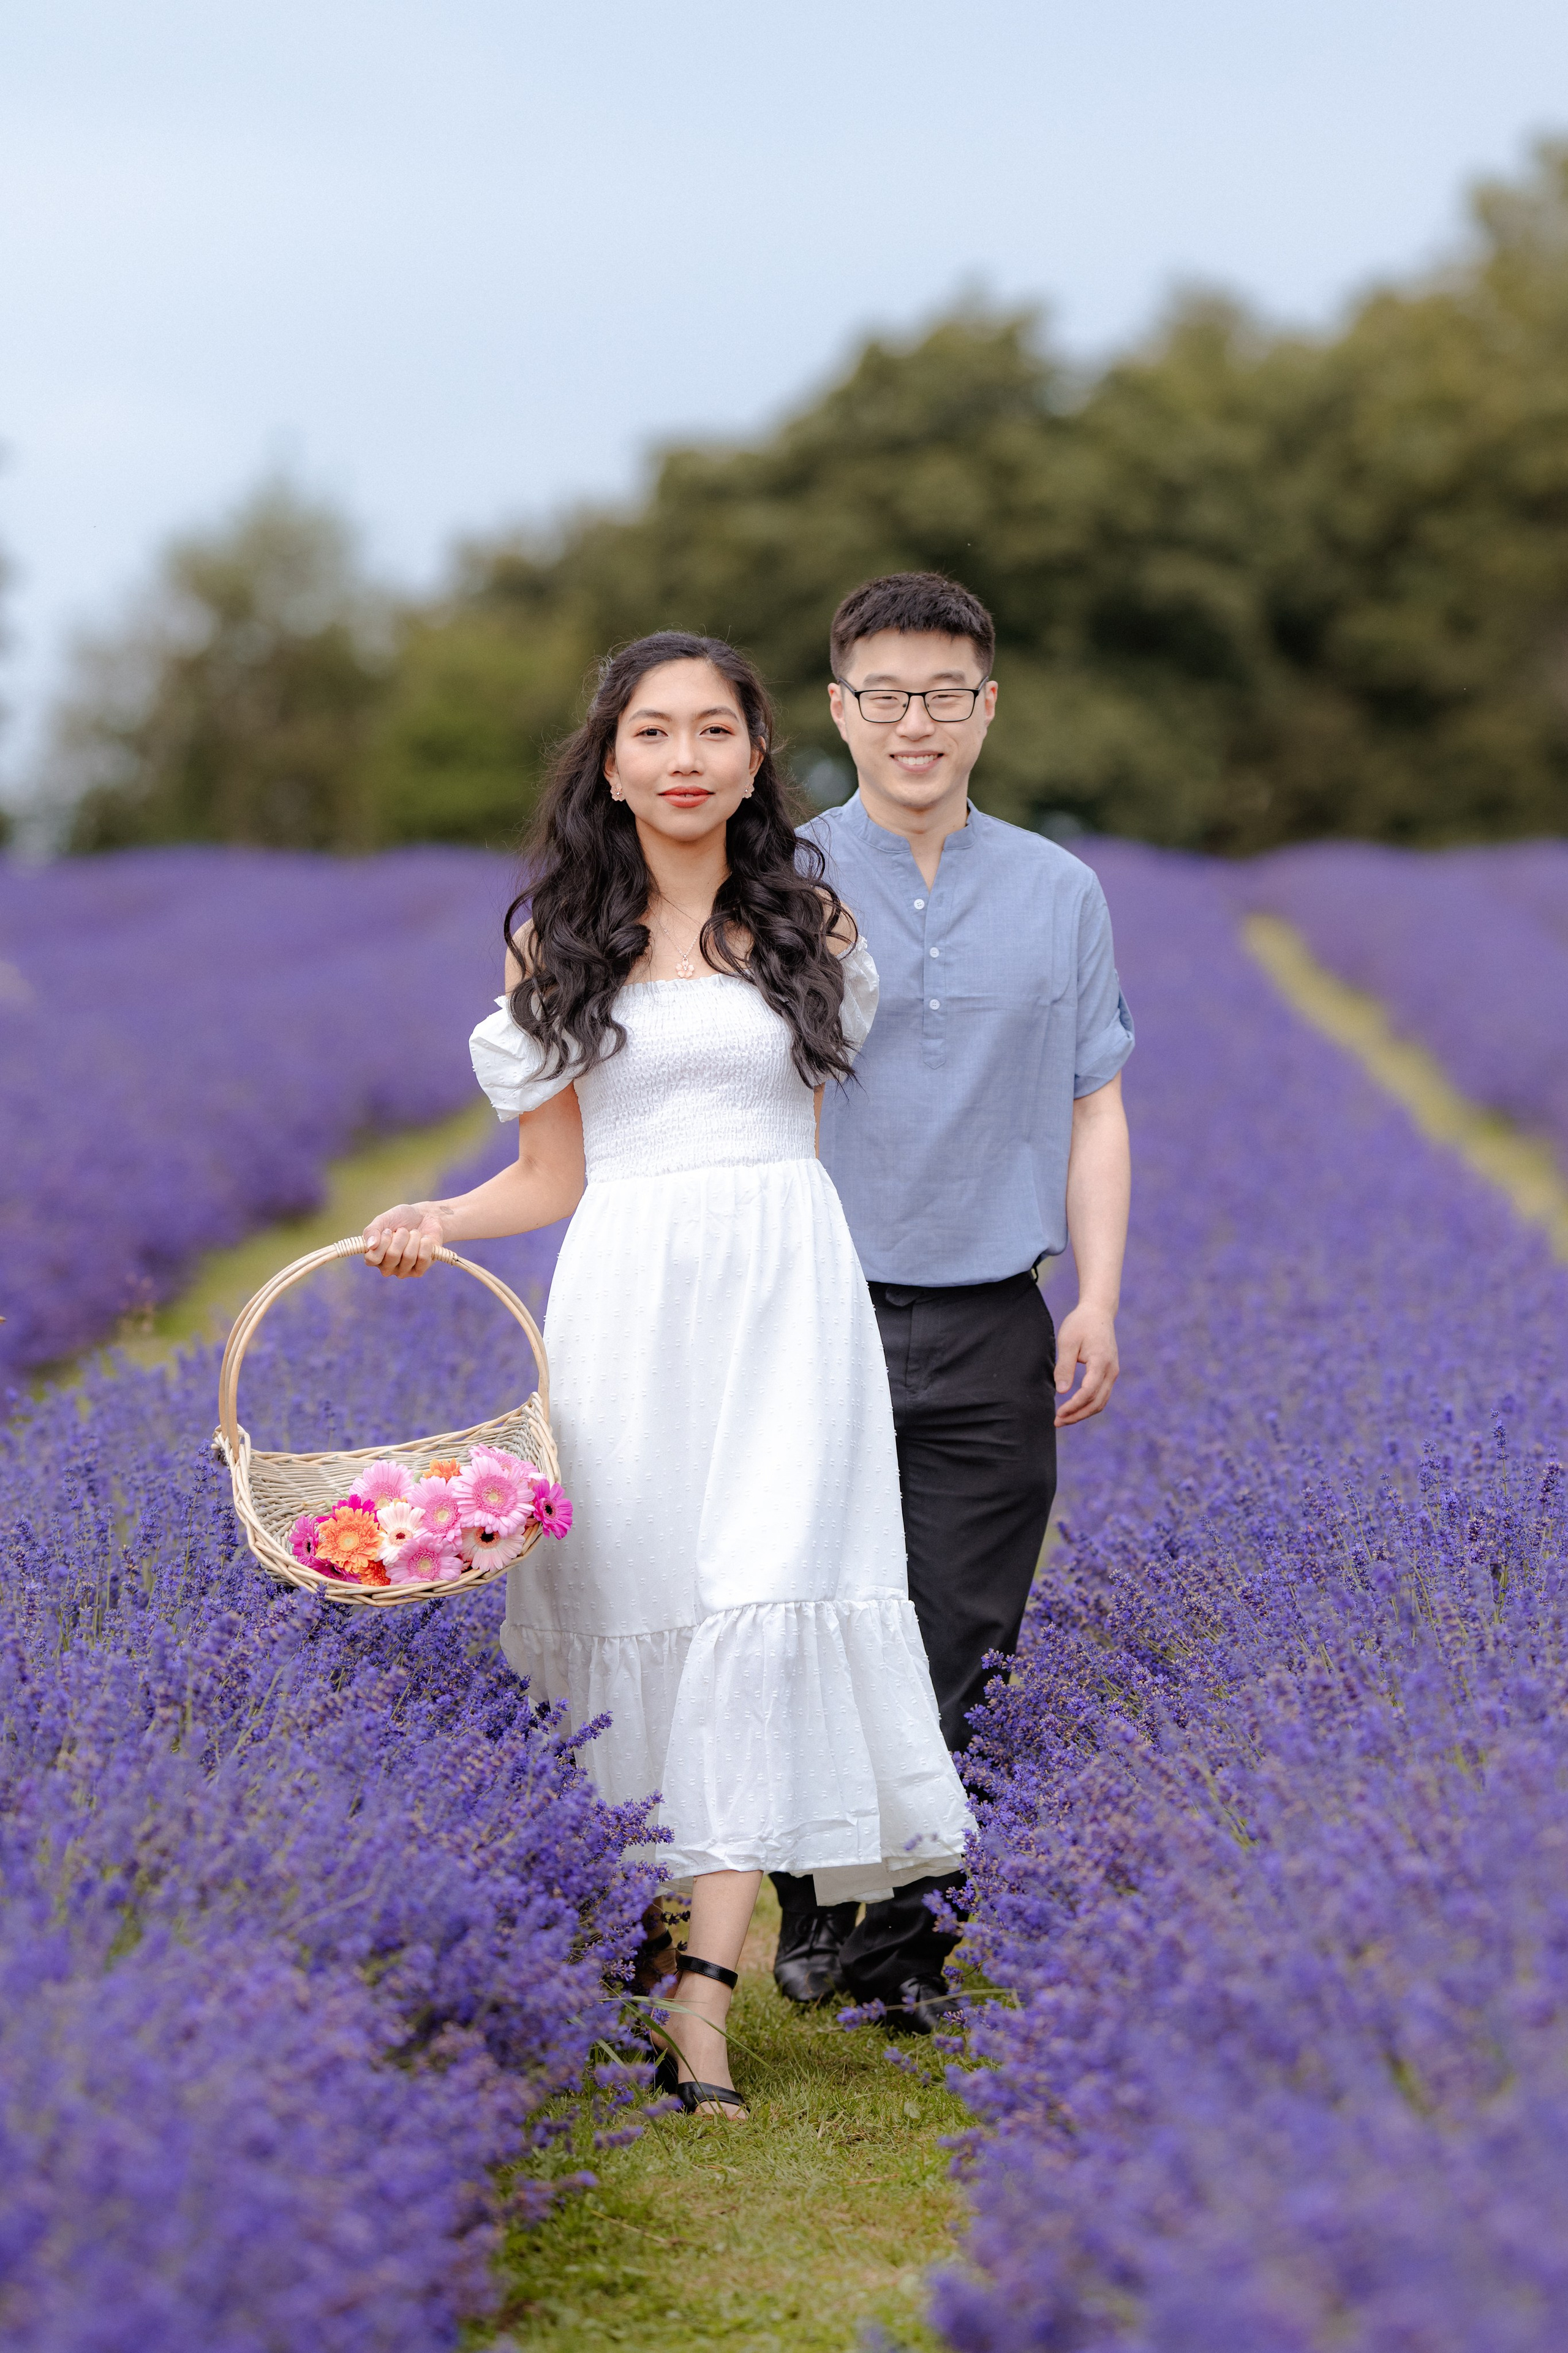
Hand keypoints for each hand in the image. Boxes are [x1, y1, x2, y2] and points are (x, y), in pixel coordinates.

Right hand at [363, 1201, 446, 1277]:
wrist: (426, 1216)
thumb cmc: (401, 1219)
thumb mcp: (383, 1219)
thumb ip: (371, 1231)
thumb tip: (370, 1245)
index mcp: (374, 1256)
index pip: (372, 1259)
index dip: (382, 1243)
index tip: (388, 1230)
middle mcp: (387, 1267)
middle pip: (392, 1255)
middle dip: (401, 1236)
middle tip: (403, 1230)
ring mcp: (403, 1271)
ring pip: (409, 1256)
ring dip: (414, 1238)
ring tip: (414, 1233)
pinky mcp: (419, 1271)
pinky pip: (423, 1258)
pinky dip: (425, 1244)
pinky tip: (424, 1240)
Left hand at [1053, 1301, 1118, 1425]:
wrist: (1098, 1312)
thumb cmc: (1080, 1324)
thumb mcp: (1067, 1341)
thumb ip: (1065, 1367)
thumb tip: (1062, 1392)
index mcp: (1101, 1362)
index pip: (1089, 1392)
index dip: (1074, 1406)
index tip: (1058, 1413)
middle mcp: (1111, 1370)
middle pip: (1097, 1402)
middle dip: (1077, 1415)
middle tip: (1058, 1422)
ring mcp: (1113, 1373)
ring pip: (1101, 1402)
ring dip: (1083, 1413)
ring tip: (1064, 1419)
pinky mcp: (1109, 1373)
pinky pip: (1101, 1395)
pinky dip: (1088, 1405)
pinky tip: (1074, 1408)